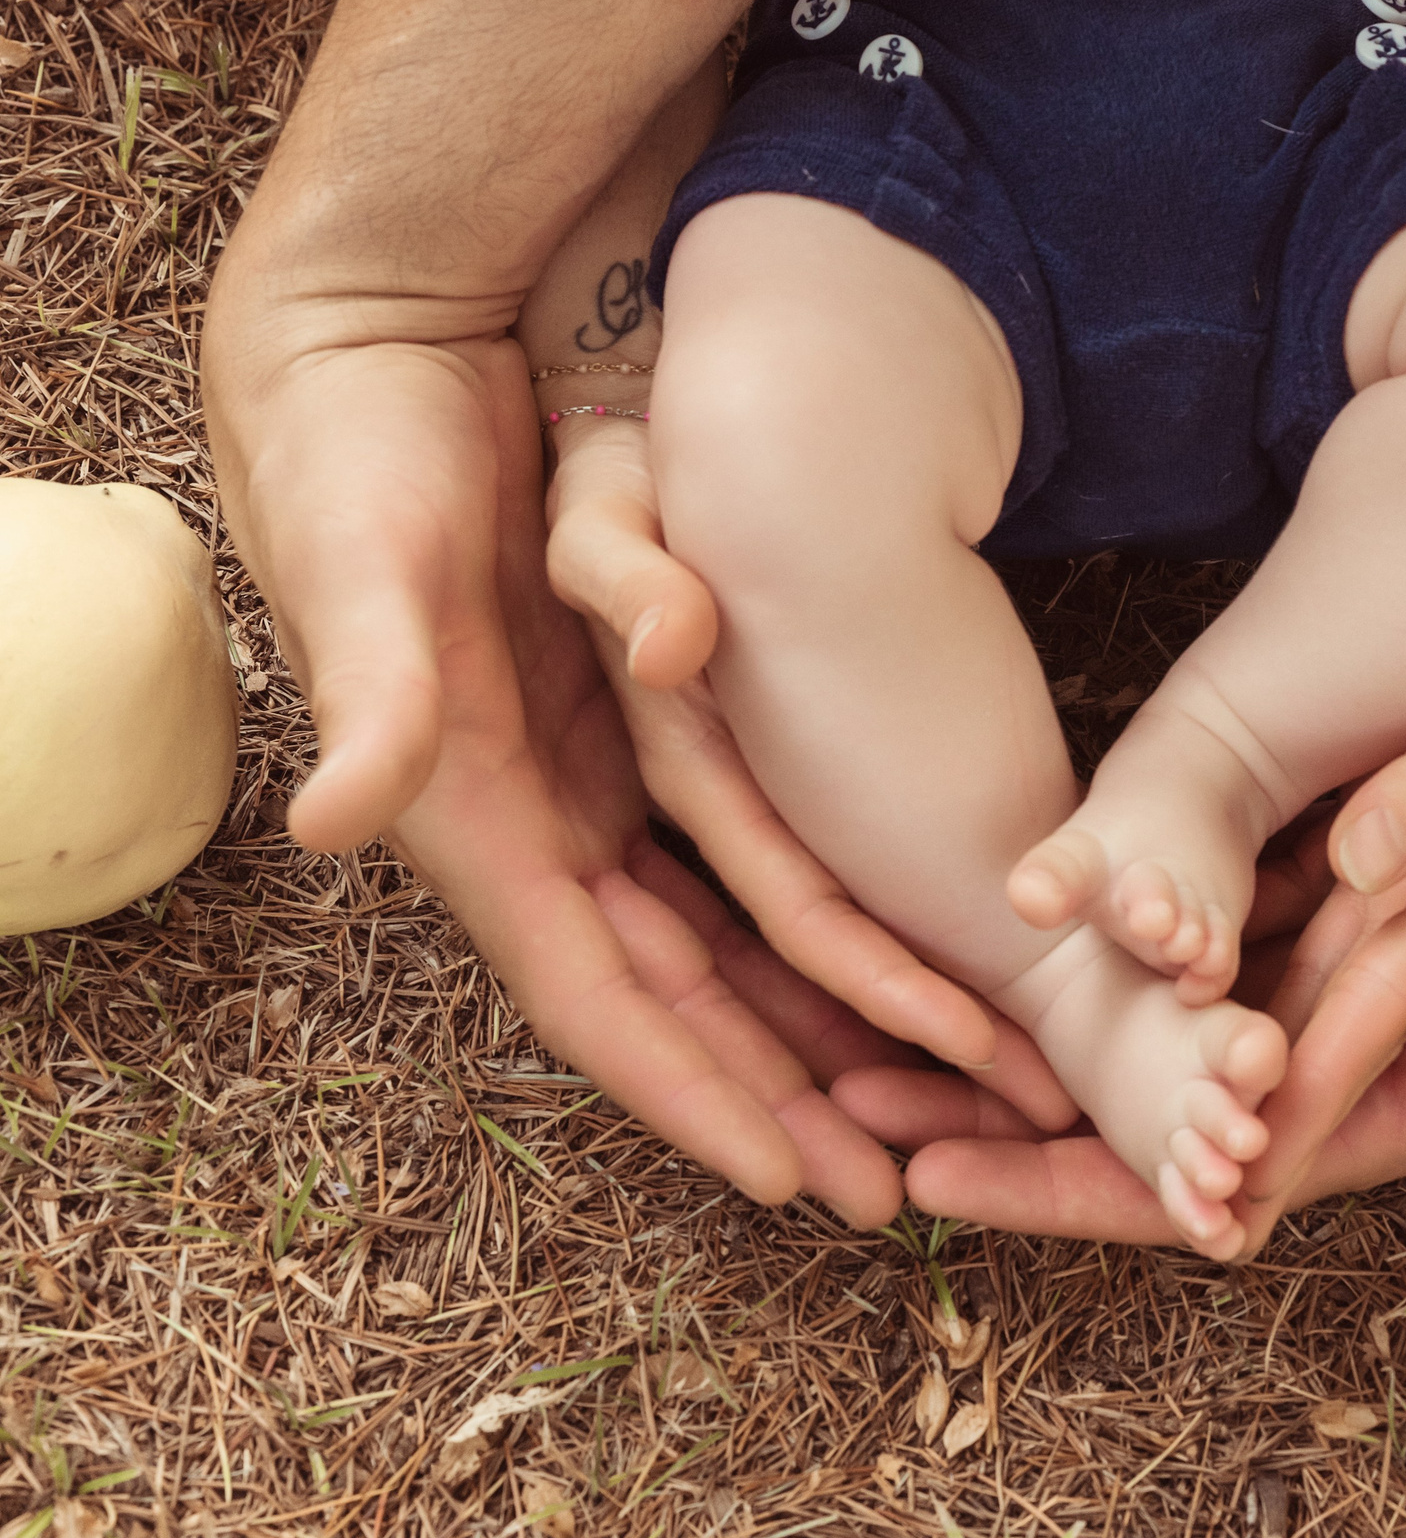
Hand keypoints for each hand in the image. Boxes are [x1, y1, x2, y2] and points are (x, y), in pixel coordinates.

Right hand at [200, 308, 1020, 1218]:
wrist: (381, 347)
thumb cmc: (361, 458)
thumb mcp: (366, 568)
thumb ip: (374, 694)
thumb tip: (344, 819)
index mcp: (482, 823)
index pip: (604, 998)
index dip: (695, 1094)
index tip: (792, 1179)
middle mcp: (547, 822)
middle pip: (685, 1000)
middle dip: (785, 1098)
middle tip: (898, 1189)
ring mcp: (598, 776)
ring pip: (729, 940)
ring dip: (819, 1026)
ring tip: (930, 1100)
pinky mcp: (641, 718)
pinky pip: (744, 848)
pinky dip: (813, 915)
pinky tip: (889, 960)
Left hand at [868, 708, 1405, 1243]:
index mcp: (1379, 1097)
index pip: (1194, 1167)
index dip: (1064, 1182)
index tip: (927, 1178)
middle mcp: (1326, 1044)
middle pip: (1131, 1100)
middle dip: (994, 1108)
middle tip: (837, 1091)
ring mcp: (1322, 964)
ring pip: (1145, 1011)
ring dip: (1026, 1015)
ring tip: (882, 998)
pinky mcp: (1331, 885)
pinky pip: (1196, 917)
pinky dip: (1110, 926)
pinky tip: (1019, 900)